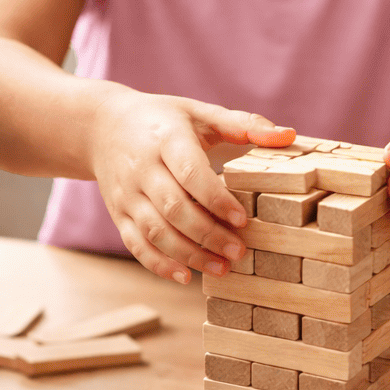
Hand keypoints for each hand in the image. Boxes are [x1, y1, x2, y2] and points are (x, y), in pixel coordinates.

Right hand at [89, 92, 293, 282]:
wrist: (101, 127)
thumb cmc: (162, 120)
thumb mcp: (199, 112)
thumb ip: (243, 124)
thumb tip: (288, 136)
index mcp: (165, 139)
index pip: (190, 174)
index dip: (217, 200)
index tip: (242, 220)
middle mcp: (141, 169)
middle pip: (174, 209)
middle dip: (208, 235)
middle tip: (239, 252)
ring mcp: (127, 195)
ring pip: (155, 232)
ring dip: (189, 255)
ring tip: (221, 269)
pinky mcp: (118, 214)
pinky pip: (136, 245)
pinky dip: (159, 265)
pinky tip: (186, 276)